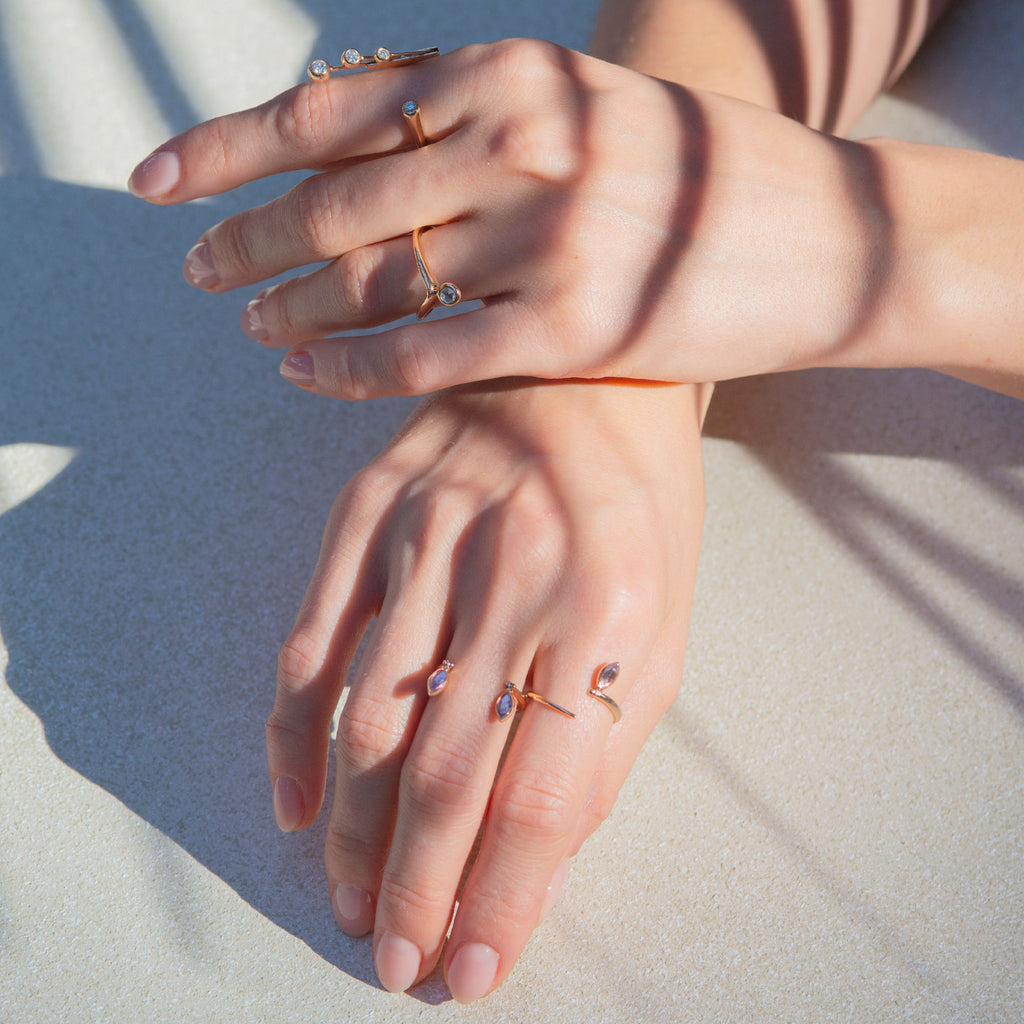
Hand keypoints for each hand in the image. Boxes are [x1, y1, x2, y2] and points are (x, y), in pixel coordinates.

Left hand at [129, 39, 904, 394]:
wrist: (826, 236)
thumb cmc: (697, 173)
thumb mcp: (583, 106)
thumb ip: (476, 116)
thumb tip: (357, 133)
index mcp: (512, 74)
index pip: (328, 110)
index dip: (226, 147)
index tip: (161, 181)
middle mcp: (522, 143)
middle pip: (334, 201)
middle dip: (245, 239)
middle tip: (197, 272)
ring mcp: (547, 239)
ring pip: (372, 282)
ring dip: (290, 307)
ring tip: (248, 328)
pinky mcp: (575, 331)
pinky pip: (426, 356)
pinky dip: (349, 370)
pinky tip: (303, 378)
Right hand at [264, 378, 705, 999]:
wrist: (577, 369)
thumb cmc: (639, 503)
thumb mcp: (660, 621)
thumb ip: (603, 740)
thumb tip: (532, 864)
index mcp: (606, 606)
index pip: (539, 790)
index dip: (500, 895)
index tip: (472, 968)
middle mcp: (511, 572)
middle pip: (444, 770)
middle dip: (418, 888)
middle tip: (399, 962)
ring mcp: (425, 536)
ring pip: (367, 721)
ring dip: (356, 833)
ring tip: (355, 906)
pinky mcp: (365, 513)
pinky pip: (309, 643)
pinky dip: (293, 737)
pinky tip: (296, 805)